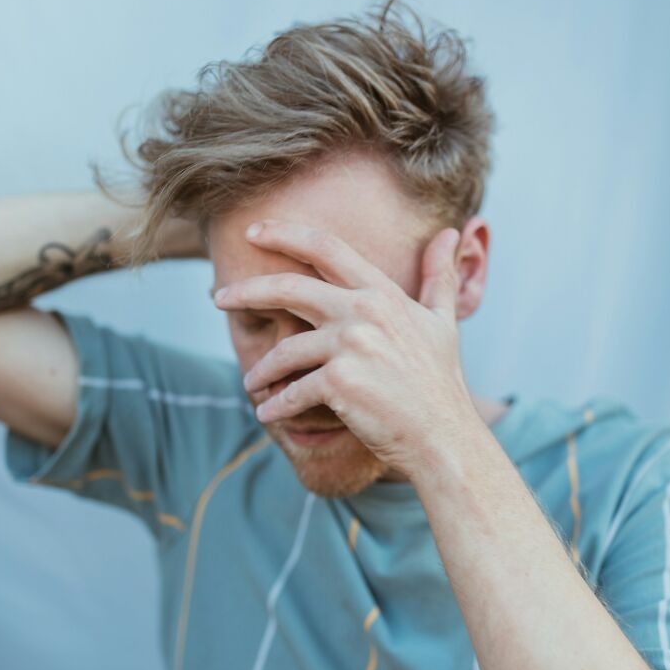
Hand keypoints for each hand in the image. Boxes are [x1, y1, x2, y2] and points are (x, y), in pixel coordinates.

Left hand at [214, 219, 477, 483]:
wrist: (444, 438)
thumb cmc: (440, 383)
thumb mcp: (443, 321)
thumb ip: (440, 275)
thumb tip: (452, 232)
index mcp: (383, 293)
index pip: (327, 248)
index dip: (285, 234)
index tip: (253, 231)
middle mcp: (365, 312)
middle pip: (289, 288)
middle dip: (246, 290)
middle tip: (217, 296)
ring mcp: (351, 346)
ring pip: (285, 351)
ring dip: (262, 369)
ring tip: (252, 382)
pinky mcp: (339, 383)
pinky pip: (292, 391)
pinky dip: (276, 405)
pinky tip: (267, 413)